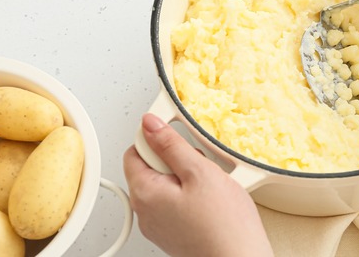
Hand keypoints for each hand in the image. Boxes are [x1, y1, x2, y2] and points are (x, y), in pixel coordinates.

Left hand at [123, 114, 273, 256]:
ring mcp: (159, 225)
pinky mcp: (174, 233)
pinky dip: (192, 196)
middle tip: (201, 168)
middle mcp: (146, 211)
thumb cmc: (223, 225)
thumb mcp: (200, 172)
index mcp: (145, 193)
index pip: (135, 150)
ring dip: (187, 177)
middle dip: (176, 160)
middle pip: (151, 167)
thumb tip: (151, 124)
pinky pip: (176, 203)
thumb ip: (172, 145)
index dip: (158, 139)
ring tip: (210, 187)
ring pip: (166, 185)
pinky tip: (211, 201)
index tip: (179, 140)